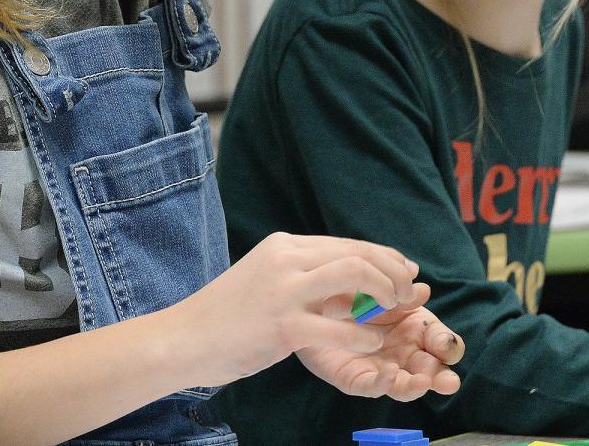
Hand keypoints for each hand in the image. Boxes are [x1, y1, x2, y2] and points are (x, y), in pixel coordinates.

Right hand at [167, 232, 421, 387]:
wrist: (181, 339)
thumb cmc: (224, 316)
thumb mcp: (265, 279)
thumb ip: (302, 275)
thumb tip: (347, 280)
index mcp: (284, 246)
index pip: (348, 244)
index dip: (384, 258)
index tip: (404, 273)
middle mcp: (286, 260)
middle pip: (358, 254)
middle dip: (392, 273)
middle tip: (407, 295)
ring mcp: (283, 291)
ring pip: (354, 275)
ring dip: (384, 293)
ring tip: (394, 314)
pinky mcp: (281, 326)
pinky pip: (338, 327)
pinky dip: (363, 335)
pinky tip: (371, 344)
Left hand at [296, 282, 463, 400]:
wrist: (309, 301)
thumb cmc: (350, 290)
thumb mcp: (376, 286)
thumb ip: (398, 290)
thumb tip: (422, 289)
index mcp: (415, 328)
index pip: (440, 341)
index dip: (447, 344)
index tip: (445, 345)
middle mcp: (403, 351)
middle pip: (430, 369)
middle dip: (442, 377)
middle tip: (450, 382)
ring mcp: (381, 366)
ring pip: (405, 383)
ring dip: (417, 386)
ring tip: (423, 383)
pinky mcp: (355, 377)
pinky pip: (372, 385)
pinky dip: (383, 382)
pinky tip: (389, 373)